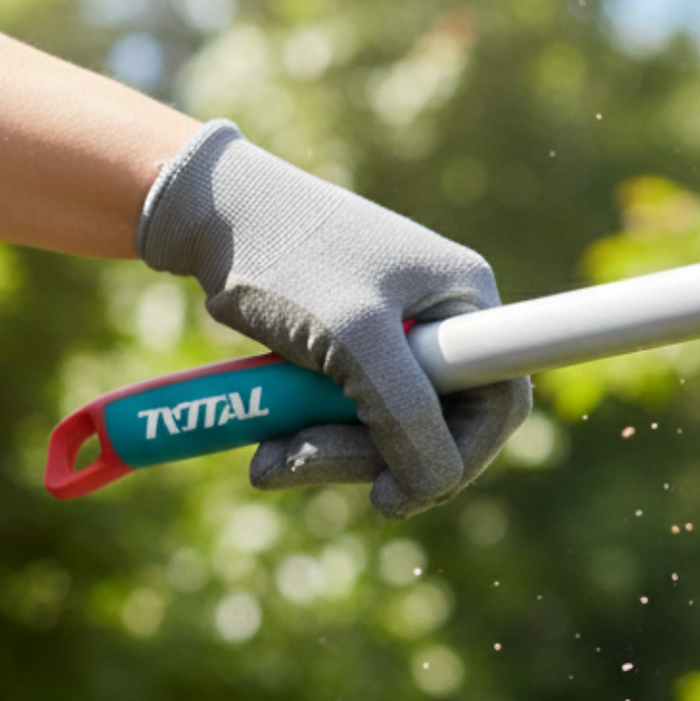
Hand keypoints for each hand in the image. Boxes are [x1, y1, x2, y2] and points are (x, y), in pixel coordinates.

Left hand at [139, 120, 531, 518]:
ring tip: (268, 459)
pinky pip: (351, 418)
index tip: (402, 492)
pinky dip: (311, 438)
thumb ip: (404, 413)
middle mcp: (442, 322)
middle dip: (373, 461)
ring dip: (329, 455)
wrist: (201, 207)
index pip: (499, 403)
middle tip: (302, 467)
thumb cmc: (284, 254)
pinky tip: (269, 440)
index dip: (462, 458)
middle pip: (439, 428)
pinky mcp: (352, 350)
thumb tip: (435, 485)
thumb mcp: (350, 336)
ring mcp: (397, 338)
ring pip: (388, 432)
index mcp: (465, 303)